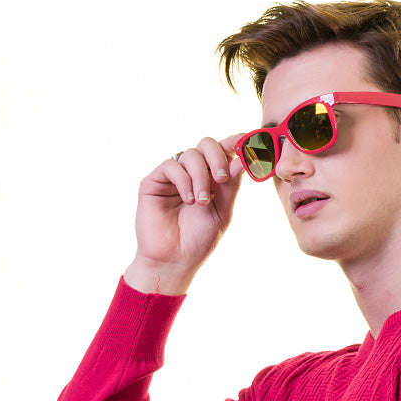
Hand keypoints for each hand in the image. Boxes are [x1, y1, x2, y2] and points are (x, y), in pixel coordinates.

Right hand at [127, 134, 246, 291]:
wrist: (174, 260)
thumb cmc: (198, 240)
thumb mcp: (222, 212)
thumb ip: (231, 186)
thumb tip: (242, 160)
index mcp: (212, 180)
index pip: (223, 153)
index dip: (235, 143)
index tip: (246, 140)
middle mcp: (193, 173)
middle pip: (206, 144)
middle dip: (217, 157)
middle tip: (221, 178)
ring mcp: (173, 176)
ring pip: (190, 154)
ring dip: (200, 176)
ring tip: (201, 202)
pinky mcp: (154, 180)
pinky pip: (172, 165)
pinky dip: (183, 180)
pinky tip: (188, 200)